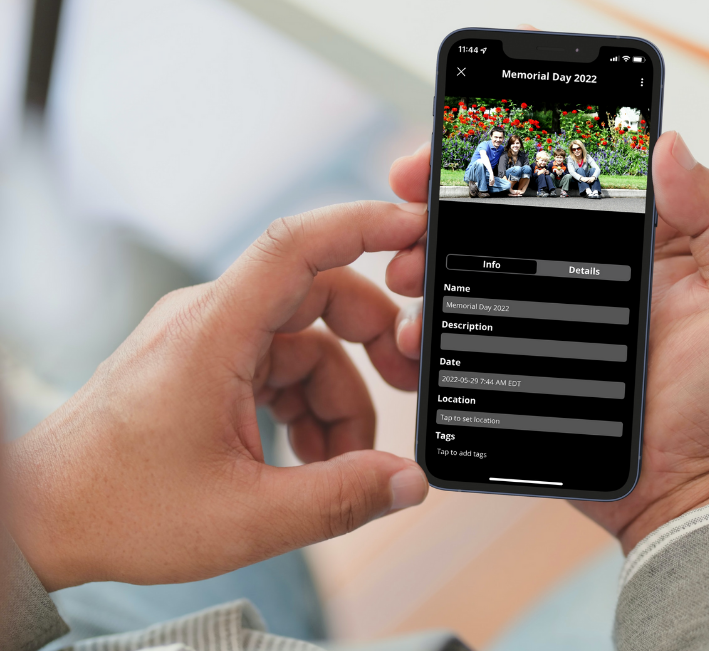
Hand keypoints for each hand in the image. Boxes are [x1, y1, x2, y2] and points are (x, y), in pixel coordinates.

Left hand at [4, 200, 430, 590]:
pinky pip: (279, 367)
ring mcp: (207, 341)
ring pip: (305, 344)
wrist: (42, 518)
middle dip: (372, 341)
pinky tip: (310, 458)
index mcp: (213, 333)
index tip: (416, 232)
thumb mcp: (245, 517)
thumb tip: (406, 483)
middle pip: (318, 296)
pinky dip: (307, 407)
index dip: (364, 227)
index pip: (296, 246)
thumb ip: (339, 499)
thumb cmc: (118, 507)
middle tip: (407, 383)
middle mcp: (210, 321)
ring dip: (338, 398)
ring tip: (343, 464)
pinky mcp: (206, 366)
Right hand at [386, 133, 708, 552]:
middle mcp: (585, 271)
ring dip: (430, 262)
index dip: (510, 158)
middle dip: (448, 208)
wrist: (692, 492)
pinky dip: (434, 328)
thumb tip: (667, 147)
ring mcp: (548, 318)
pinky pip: (470, 336)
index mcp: (636, 242)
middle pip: (503, 222)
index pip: (563, 180)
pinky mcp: (524, 365)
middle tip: (412, 214)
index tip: (459, 153)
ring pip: (475, 273)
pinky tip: (415, 331)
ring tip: (408, 271)